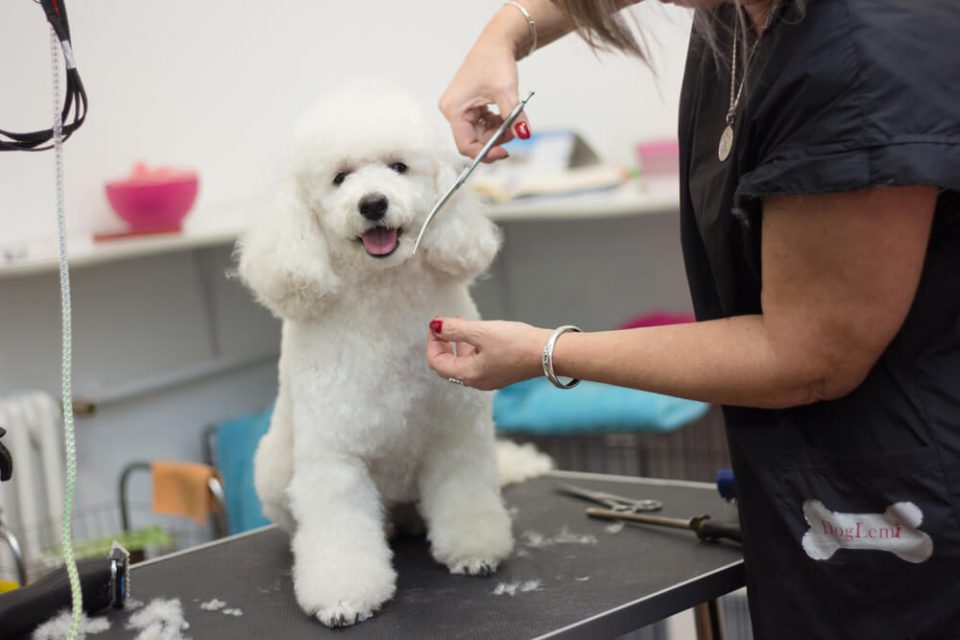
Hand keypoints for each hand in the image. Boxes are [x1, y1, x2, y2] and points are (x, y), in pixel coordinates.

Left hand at [427, 317, 548, 389]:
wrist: (549, 352)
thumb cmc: (516, 343)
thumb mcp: (481, 332)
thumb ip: (454, 329)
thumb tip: (435, 326)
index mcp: (468, 374)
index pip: (437, 361)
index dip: (432, 341)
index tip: (436, 323)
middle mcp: (476, 381)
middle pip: (448, 364)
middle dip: (443, 342)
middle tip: (444, 323)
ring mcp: (489, 378)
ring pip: (463, 362)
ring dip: (457, 342)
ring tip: (461, 323)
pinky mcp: (500, 372)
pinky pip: (477, 361)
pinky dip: (472, 347)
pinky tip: (479, 332)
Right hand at [438, 43, 529, 162]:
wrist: (496, 43)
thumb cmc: (495, 61)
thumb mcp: (507, 92)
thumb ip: (514, 117)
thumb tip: (524, 135)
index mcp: (454, 109)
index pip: (465, 145)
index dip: (485, 153)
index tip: (505, 152)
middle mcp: (452, 111)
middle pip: (474, 141)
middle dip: (496, 139)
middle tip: (515, 129)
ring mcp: (460, 109)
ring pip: (480, 134)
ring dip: (498, 131)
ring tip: (512, 117)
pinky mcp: (468, 107)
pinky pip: (482, 125)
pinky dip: (496, 123)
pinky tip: (504, 112)